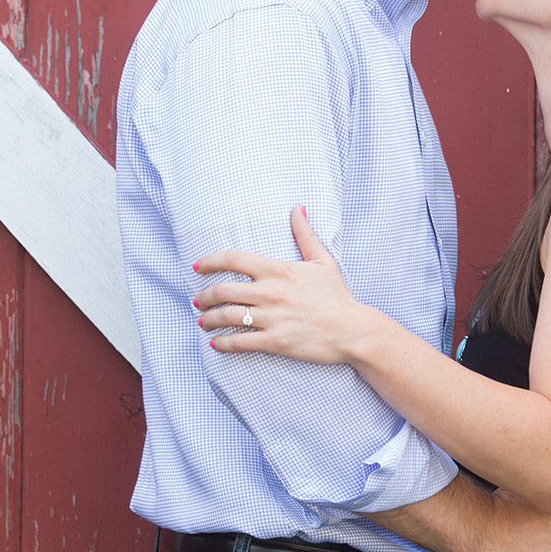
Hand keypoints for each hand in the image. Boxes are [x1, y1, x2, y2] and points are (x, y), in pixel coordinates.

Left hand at [192, 206, 372, 364]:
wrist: (353, 330)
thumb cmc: (338, 296)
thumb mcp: (323, 261)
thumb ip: (305, 235)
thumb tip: (298, 208)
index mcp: (280, 270)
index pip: (234, 259)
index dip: (209, 261)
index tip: (197, 266)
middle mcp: (272, 292)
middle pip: (222, 289)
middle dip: (204, 295)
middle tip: (198, 300)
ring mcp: (272, 318)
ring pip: (226, 316)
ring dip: (208, 319)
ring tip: (204, 321)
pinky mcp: (275, 342)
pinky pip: (239, 342)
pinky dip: (222, 343)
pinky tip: (216, 343)